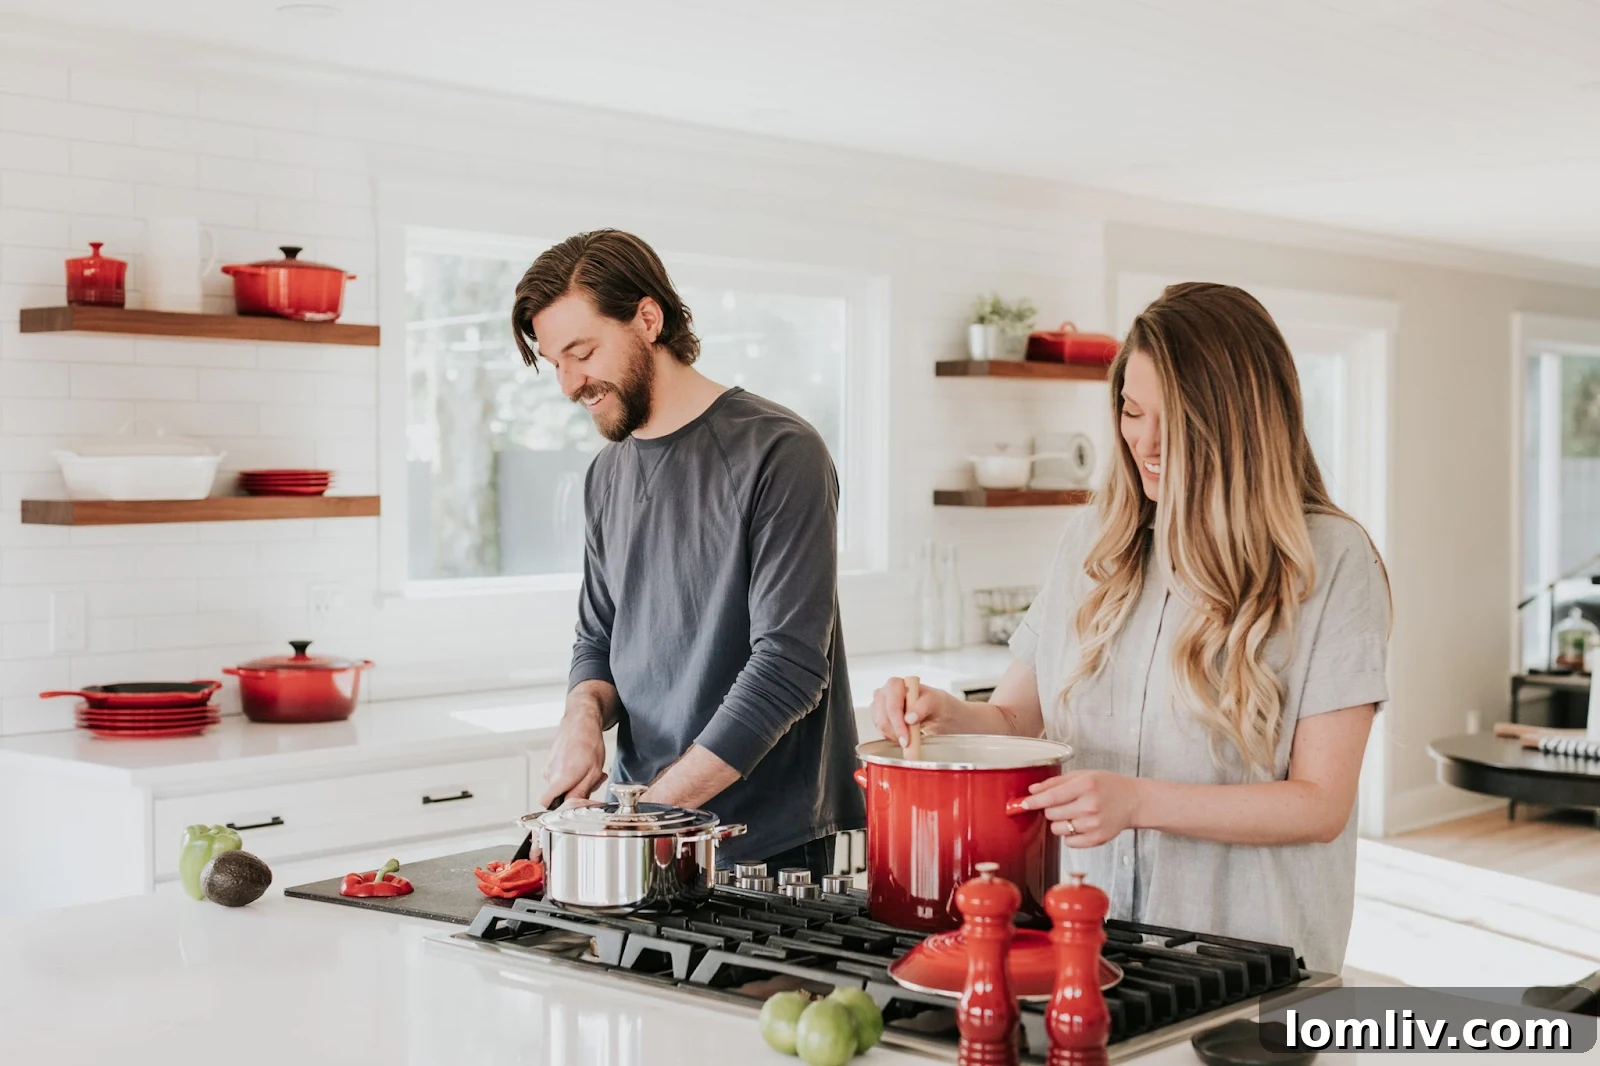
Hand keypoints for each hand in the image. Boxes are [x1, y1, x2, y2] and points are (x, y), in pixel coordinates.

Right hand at [539, 706, 608, 808]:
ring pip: (559, 785)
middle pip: (558, 795)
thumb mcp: (593, 772)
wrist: (581, 722)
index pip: (547, 803)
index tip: (572, 803)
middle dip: (575, 792)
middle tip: (591, 780)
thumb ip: (581, 792)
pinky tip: (581, 764)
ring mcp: (548, 767)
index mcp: (560, 778)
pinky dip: (570, 774)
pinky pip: (558, 775)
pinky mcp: (549, 762)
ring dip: (574, 782)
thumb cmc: (589, 743)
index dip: (559, 806)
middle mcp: (550, 774)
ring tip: (588, 769)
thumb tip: (572, 805)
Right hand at [870, 676, 956, 745]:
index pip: (892, 703)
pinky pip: (880, 730)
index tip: (906, 737)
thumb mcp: (937, 703)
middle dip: (894, 731)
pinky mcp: (879, 717)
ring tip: (908, 739)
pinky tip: (902, 737)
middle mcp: (886, 692)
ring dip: (893, 735)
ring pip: (880, 724)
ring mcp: (880, 704)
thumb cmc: (937, 704)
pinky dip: (890, 737)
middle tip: (907, 743)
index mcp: (898, 684)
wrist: (939, 714)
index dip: (897, 721)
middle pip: (882, 714)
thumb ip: (924, 706)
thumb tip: (908, 718)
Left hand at [1019, 770, 1143, 846]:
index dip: (1034, 801)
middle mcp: (1090, 805)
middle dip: (1050, 809)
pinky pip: (1069, 842)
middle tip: (1062, 804)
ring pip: (1057, 829)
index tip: (1024, 803)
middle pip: (1051, 814)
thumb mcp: (1083, 775)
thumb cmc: (1108, 786)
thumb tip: (1033, 790)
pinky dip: (1070, 835)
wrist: (1133, 801)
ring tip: (1074, 813)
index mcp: (1085, 785)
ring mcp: (1094, 824)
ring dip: (1059, 822)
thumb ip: (1055, 782)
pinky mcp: (1097, 839)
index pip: (1051, 796)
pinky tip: (1081, 824)